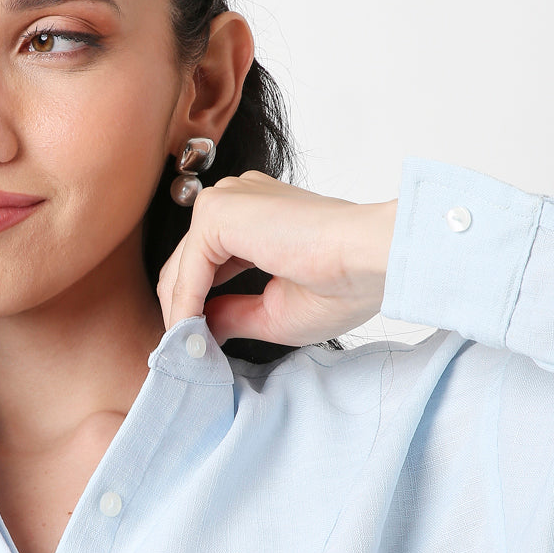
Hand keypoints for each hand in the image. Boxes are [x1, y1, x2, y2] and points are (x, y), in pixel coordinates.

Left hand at [157, 171, 398, 347]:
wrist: (373, 260)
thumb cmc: (344, 284)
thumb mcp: (274, 310)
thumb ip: (232, 314)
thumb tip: (196, 326)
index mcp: (256, 214)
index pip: (206, 262)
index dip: (195, 306)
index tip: (197, 345)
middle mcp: (238, 199)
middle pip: (187, 264)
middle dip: (182, 310)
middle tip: (187, 353)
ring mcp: (227, 200)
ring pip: (181, 267)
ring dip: (180, 311)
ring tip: (190, 351)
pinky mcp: (217, 212)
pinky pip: (186, 269)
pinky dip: (184, 305)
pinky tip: (191, 333)